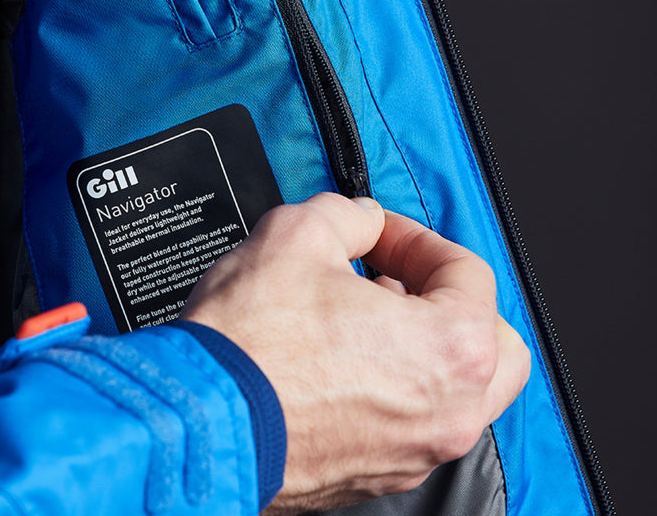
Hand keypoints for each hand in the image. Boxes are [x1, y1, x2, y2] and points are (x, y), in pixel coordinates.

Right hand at [182, 193, 530, 513]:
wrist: (199, 420)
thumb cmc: (251, 344)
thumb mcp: (299, 234)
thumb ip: (349, 214)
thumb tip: (361, 220)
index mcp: (449, 348)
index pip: (466, 271)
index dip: (416, 238)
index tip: (379, 235)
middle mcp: (447, 413)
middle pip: (491, 344)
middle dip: (447, 299)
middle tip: (397, 279)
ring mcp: (414, 453)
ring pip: (459, 391)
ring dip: (424, 344)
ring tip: (365, 317)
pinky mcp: (376, 476)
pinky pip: (413, 423)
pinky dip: (395, 386)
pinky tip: (341, 360)